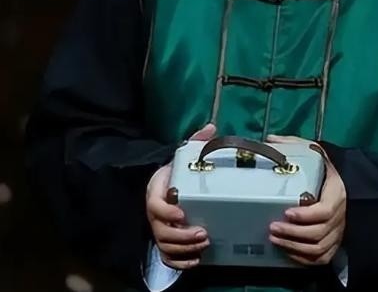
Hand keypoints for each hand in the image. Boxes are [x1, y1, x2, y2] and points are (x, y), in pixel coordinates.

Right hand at [145, 122, 216, 269]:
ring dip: (184, 249)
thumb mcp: (184, 154)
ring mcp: (158, 229)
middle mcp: (154, 214)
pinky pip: (168, 257)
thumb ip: (196, 142)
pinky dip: (180, 262)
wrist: (167, 184)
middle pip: (161, 231)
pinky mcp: (165, 241)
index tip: (183, 213)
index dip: (167, 212)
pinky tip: (196, 260)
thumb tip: (212, 127)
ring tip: (204, 244)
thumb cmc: (176, 171)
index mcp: (156, 192)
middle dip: (182, 235)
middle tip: (203, 233)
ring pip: (165, 246)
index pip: (154, 205)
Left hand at [266, 134, 346, 265]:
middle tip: (272, 228)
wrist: (344, 180)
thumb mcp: (313, 150)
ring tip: (274, 239)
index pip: (325, 211)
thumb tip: (269, 139)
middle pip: (319, 233)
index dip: (306, 215)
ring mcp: (338, 232)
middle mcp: (340, 216)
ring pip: (318, 249)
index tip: (287, 212)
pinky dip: (303, 259)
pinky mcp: (334, 243)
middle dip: (294, 234)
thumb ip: (293, 145)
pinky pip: (320, 258)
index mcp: (336, 193)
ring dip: (294, 247)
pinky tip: (286, 251)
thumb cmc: (324, 167)